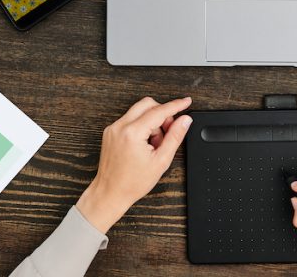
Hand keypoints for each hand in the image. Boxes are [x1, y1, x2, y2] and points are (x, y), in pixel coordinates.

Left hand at [76, 96, 192, 232]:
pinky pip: (130, 119)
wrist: (110, 193)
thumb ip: (175, 137)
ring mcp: (113, 128)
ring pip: (139, 111)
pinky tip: (144, 144)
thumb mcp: (161, 161)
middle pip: (148, 104)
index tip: (186, 101)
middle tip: (168, 131)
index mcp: (133, 133)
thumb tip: (185, 120)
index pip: (159, 111)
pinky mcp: (110, 131)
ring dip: (151, 121)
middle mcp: (120, 126)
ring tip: (154, 144)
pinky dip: (141, 126)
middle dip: (162, 114)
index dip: (176, 105)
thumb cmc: (132, 183)